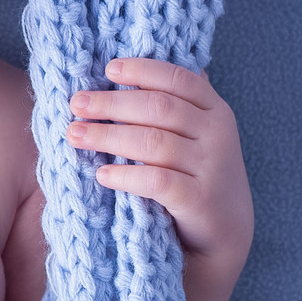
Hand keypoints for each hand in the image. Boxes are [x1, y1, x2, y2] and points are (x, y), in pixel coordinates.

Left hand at [65, 58, 252, 263]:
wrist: (225, 231)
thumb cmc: (197, 174)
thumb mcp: (194, 134)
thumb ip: (172, 105)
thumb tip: (122, 70)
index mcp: (214, 111)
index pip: (178, 79)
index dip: (143, 70)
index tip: (108, 70)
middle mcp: (216, 134)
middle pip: (159, 108)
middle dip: (112, 104)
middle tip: (77, 104)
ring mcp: (211, 168)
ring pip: (153, 142)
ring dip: (108, 136)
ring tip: (76, 135)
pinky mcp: (199, 200)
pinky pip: (157, 181)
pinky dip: (126, 176)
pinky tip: (102, 174)